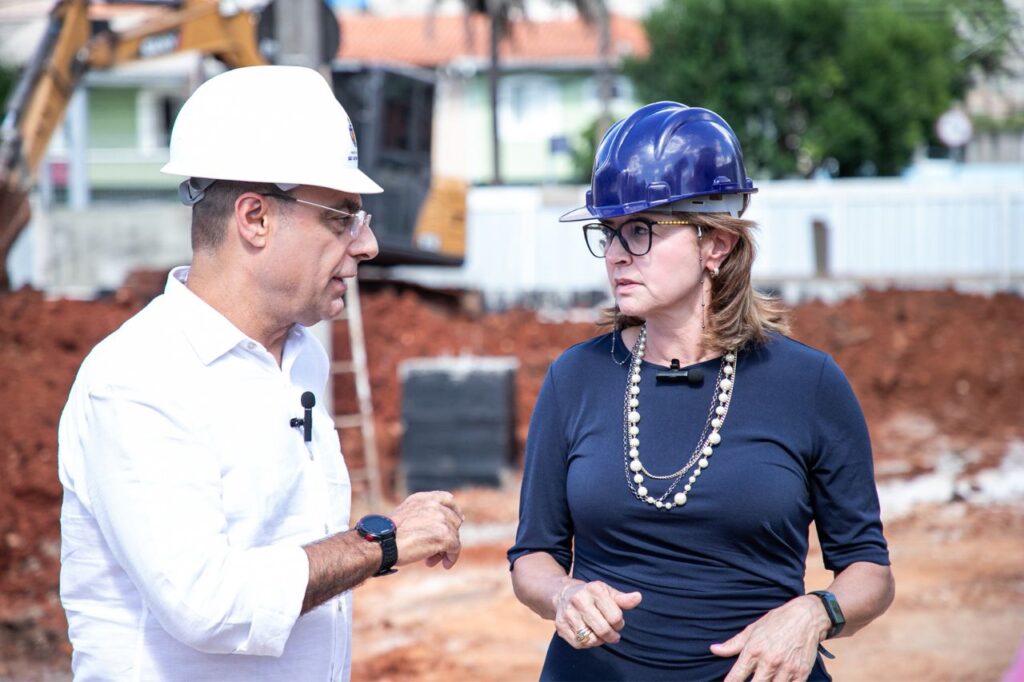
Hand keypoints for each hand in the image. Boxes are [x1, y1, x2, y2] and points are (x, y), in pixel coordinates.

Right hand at [390, 491, 463, 568]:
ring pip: (454, 535)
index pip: (447, 499)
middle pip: (453, 520)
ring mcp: (440, 519)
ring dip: (446, 549)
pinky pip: (455, 548)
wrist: (382, 543)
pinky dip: (452, 557)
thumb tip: (440, 528)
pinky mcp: (445, 535)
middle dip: (446, 536)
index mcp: (422, 499)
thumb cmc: (388, 535)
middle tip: (436, 551)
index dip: (454, 511)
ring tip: (433, 560)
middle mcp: (433, 505)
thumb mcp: (405, 516)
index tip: (458, 521)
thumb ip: (422, 516)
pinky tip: (446, 565)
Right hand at [552, 579, 641, 649]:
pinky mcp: (560, 626)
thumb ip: (623, 598)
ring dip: (599, 640)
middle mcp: (579, 600)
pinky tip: (589, 635)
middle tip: (613, 634)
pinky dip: (587, 644)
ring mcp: (568, 613)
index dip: (619, 623)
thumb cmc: (592, 595)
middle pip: (603, 630)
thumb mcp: (608, 592)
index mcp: (594, 590)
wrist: (563, 594)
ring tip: (600, 634)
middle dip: (612, 636)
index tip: (617, 621)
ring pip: (590, 639)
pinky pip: (579, 644)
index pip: (615, 617)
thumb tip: (638, 598)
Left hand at [711, 595, 829, 681]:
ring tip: (763, 681)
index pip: (736, 676)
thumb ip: (733, 644)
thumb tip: (713, 649)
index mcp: (753, 650)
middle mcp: (769, 661)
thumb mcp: (752, 629)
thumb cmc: (777, 621)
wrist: (806, 617)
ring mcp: (786, 669)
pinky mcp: (801, 673)